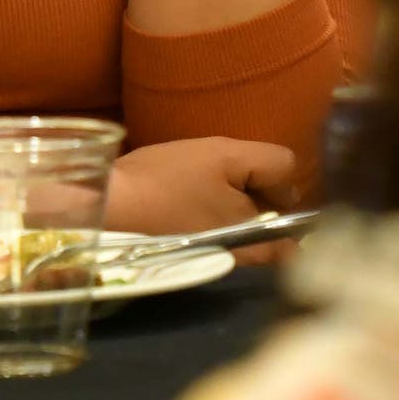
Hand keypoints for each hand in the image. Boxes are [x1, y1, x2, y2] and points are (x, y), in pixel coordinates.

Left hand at [101, 136, 297, 236]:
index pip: (283, 161)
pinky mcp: (156, 171)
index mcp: (233, 153)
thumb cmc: (171, 216)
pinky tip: (186, 231)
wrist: (102, 205)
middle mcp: (209, 147)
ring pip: (224, 182)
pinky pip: (196, 186)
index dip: (290, 193)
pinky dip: (201, 207)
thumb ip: (267, 246)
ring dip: (228, 210)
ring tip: (217, 239)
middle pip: (254, 172)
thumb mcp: (226, 237)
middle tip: (250, 239)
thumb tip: (297, 253)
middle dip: (259, 206)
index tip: (279, 225)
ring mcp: (180, 157)